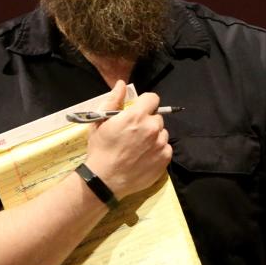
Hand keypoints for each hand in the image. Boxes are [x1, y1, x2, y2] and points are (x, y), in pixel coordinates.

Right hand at [85, 81, 171, 198]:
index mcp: (136, 116)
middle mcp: (152, 127)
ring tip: (139, 147)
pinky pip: (165, 147)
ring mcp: (160, 144)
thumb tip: (121, 84)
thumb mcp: (100, 122)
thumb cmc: (100, 149)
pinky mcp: (165, 158)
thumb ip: (113, 100)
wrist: (105, 180)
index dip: (145, 103)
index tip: (138, 111)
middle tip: (135, 133)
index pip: (153, 98)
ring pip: (162, 133)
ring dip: (154, 136)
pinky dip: (157, 150)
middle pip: (157, 117)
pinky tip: (144, 157)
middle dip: (147, 121)